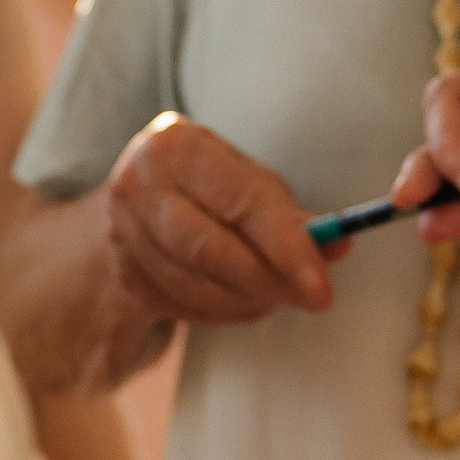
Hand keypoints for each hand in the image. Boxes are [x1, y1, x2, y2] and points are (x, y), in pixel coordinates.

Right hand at [103, 111, 334, 328]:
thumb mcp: (248, 183)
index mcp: (178, 146)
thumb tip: (336, 245)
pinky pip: (184, 307)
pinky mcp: (123, 274)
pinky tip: (243, 300)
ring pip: (197, 287)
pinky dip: (225, 312)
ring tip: (277, 294)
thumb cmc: (206, 188)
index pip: (240, 202)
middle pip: (211, 250)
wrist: (136, 203)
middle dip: (269, 281)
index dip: (285, 247)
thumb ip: (289, 216)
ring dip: (250, 300)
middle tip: (312, 297)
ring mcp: (123, 232)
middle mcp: (140, 185)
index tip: (319, 283)